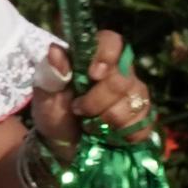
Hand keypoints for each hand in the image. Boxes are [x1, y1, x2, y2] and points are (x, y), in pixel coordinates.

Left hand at [28, 29, 153, 151]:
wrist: (61, 147)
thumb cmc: (53, 115)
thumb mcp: (44, 95)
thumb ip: (51, 74)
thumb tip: (55, 50)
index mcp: (93, 60)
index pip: (111, 41)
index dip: (106, 55)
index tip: (93, 74)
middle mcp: (119, 73)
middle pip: (121, 79)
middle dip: (97, 100)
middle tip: (78, 109)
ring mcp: (134, 94)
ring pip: (133, 103)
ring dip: (106, 120)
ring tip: (90, 124)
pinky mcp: (143, 118)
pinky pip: (142, 123)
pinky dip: (122, 133)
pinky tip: (109, 134)